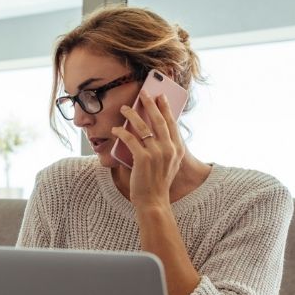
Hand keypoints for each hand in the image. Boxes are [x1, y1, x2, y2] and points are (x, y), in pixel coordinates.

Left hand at [111, 90, 184, 206]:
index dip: (165, 108)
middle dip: (149, 104)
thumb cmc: (157, 182)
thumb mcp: (169, 164)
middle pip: (158, 120)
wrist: (153, 201)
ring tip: (124, 108)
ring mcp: (156, 154)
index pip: (171, 123)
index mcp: (178, 150)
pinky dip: (121, 132)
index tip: (159, 96)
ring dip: (132, 114)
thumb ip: (166, 148)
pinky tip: (116, 129)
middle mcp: (169, 149)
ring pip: (142, 127)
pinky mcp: (142, 159)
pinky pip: (130, 139)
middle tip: (143, 93)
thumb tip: (154, 130)